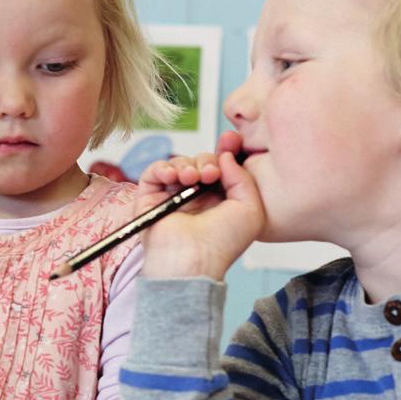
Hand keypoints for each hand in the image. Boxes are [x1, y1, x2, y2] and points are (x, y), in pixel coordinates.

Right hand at [138, 131, 264, 280]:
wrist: (191, 260)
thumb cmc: (222, 242)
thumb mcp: (250, 209)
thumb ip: (244, 177)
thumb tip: (225, 156)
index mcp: (222, 199)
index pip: (223, 166)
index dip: (227, 149)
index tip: (231, 139)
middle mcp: (198, 197)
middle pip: (201, 161)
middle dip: (206, 160)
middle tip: (209, 174)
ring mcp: (173, 197)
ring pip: (179, 164)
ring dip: (186, 165)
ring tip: (190, 180)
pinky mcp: (150, 199)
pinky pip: (153, 172)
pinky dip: (162, 168)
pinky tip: (172, 178)